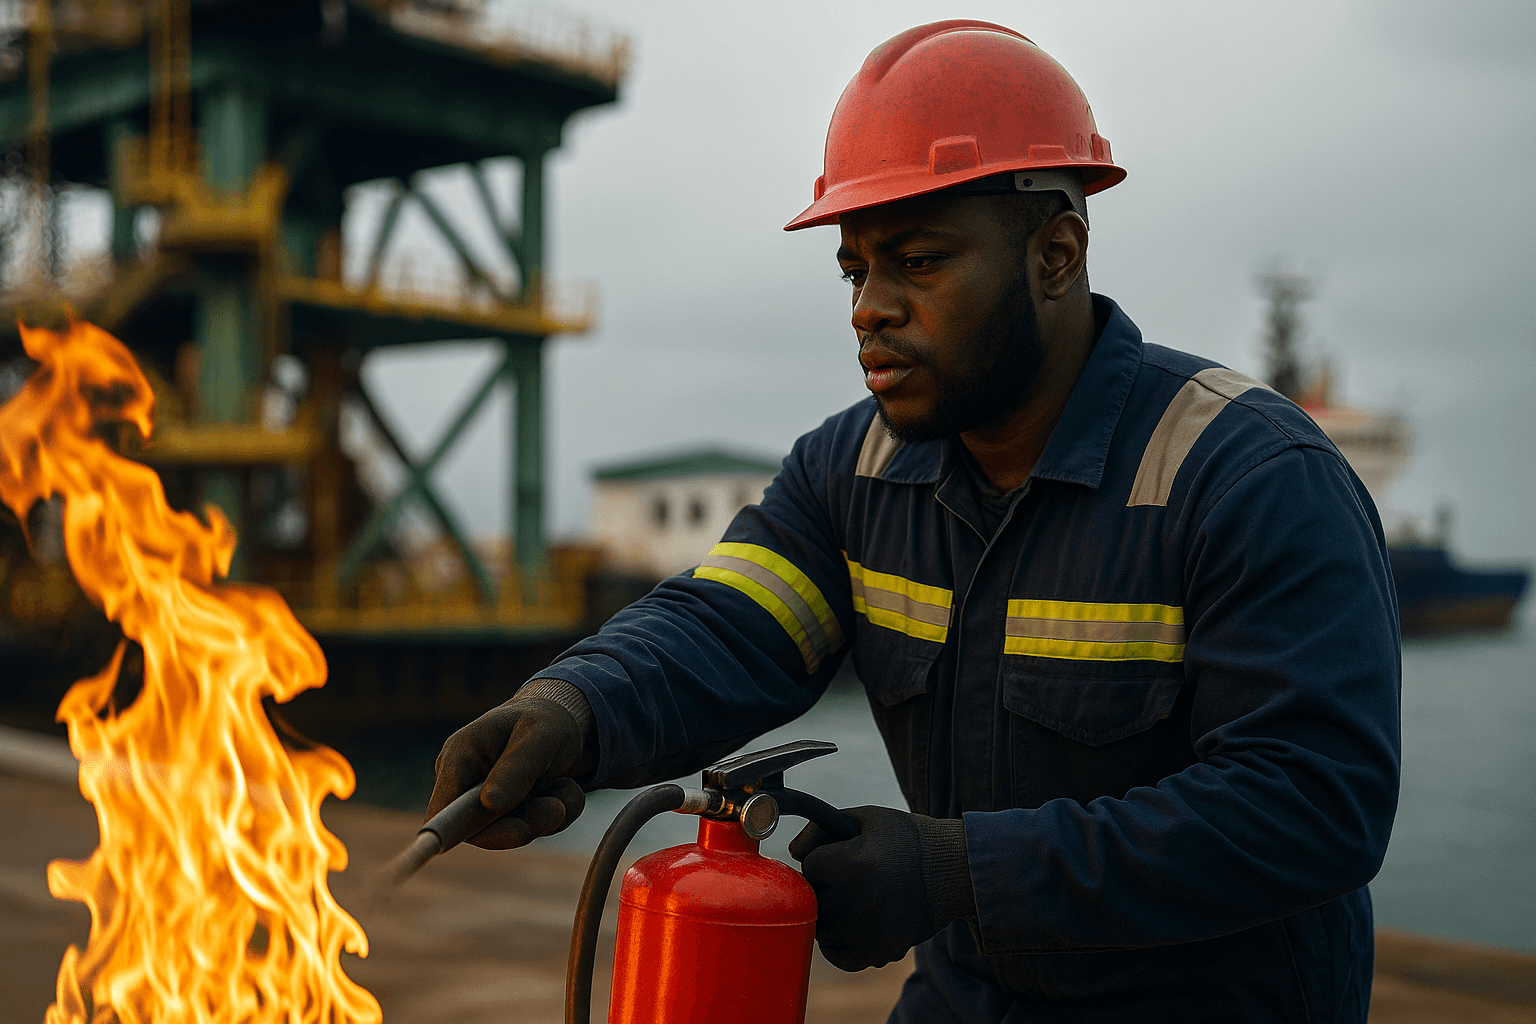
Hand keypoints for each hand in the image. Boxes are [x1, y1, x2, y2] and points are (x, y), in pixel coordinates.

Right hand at [425, 696, 591, 849]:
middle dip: (521, 824)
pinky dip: (557, 815)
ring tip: (564, 785)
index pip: (442, 809)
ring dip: (545, 817)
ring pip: (512, 833)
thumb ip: (516, 769)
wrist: (565, 722)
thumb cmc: (545, 721)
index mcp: (460, 756)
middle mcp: (467, 784)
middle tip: (556, 808)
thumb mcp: (538, 736)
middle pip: (479, 831)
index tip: (467, 844)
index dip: (450, 832)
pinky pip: (534, 830)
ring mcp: (487, 803)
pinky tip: (563, 787)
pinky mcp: (510, 815)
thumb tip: (488, 804)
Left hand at [789, 804, 971, 970]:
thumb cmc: (906, 839)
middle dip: (823, 886)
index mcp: (856, 864)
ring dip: (827, 914)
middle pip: (813, 899)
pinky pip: (837, 954)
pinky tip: (854, 922)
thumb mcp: (866, 819)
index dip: (822, 857)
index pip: (809, 866)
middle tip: (845, 877)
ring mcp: (869, 932)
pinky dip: (838, 941)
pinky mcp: (879, 953)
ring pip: (820, 929)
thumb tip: (792, 853)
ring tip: (851, 898)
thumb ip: (822, 829)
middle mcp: (860, 902)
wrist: (954, 871)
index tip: (841, 855)